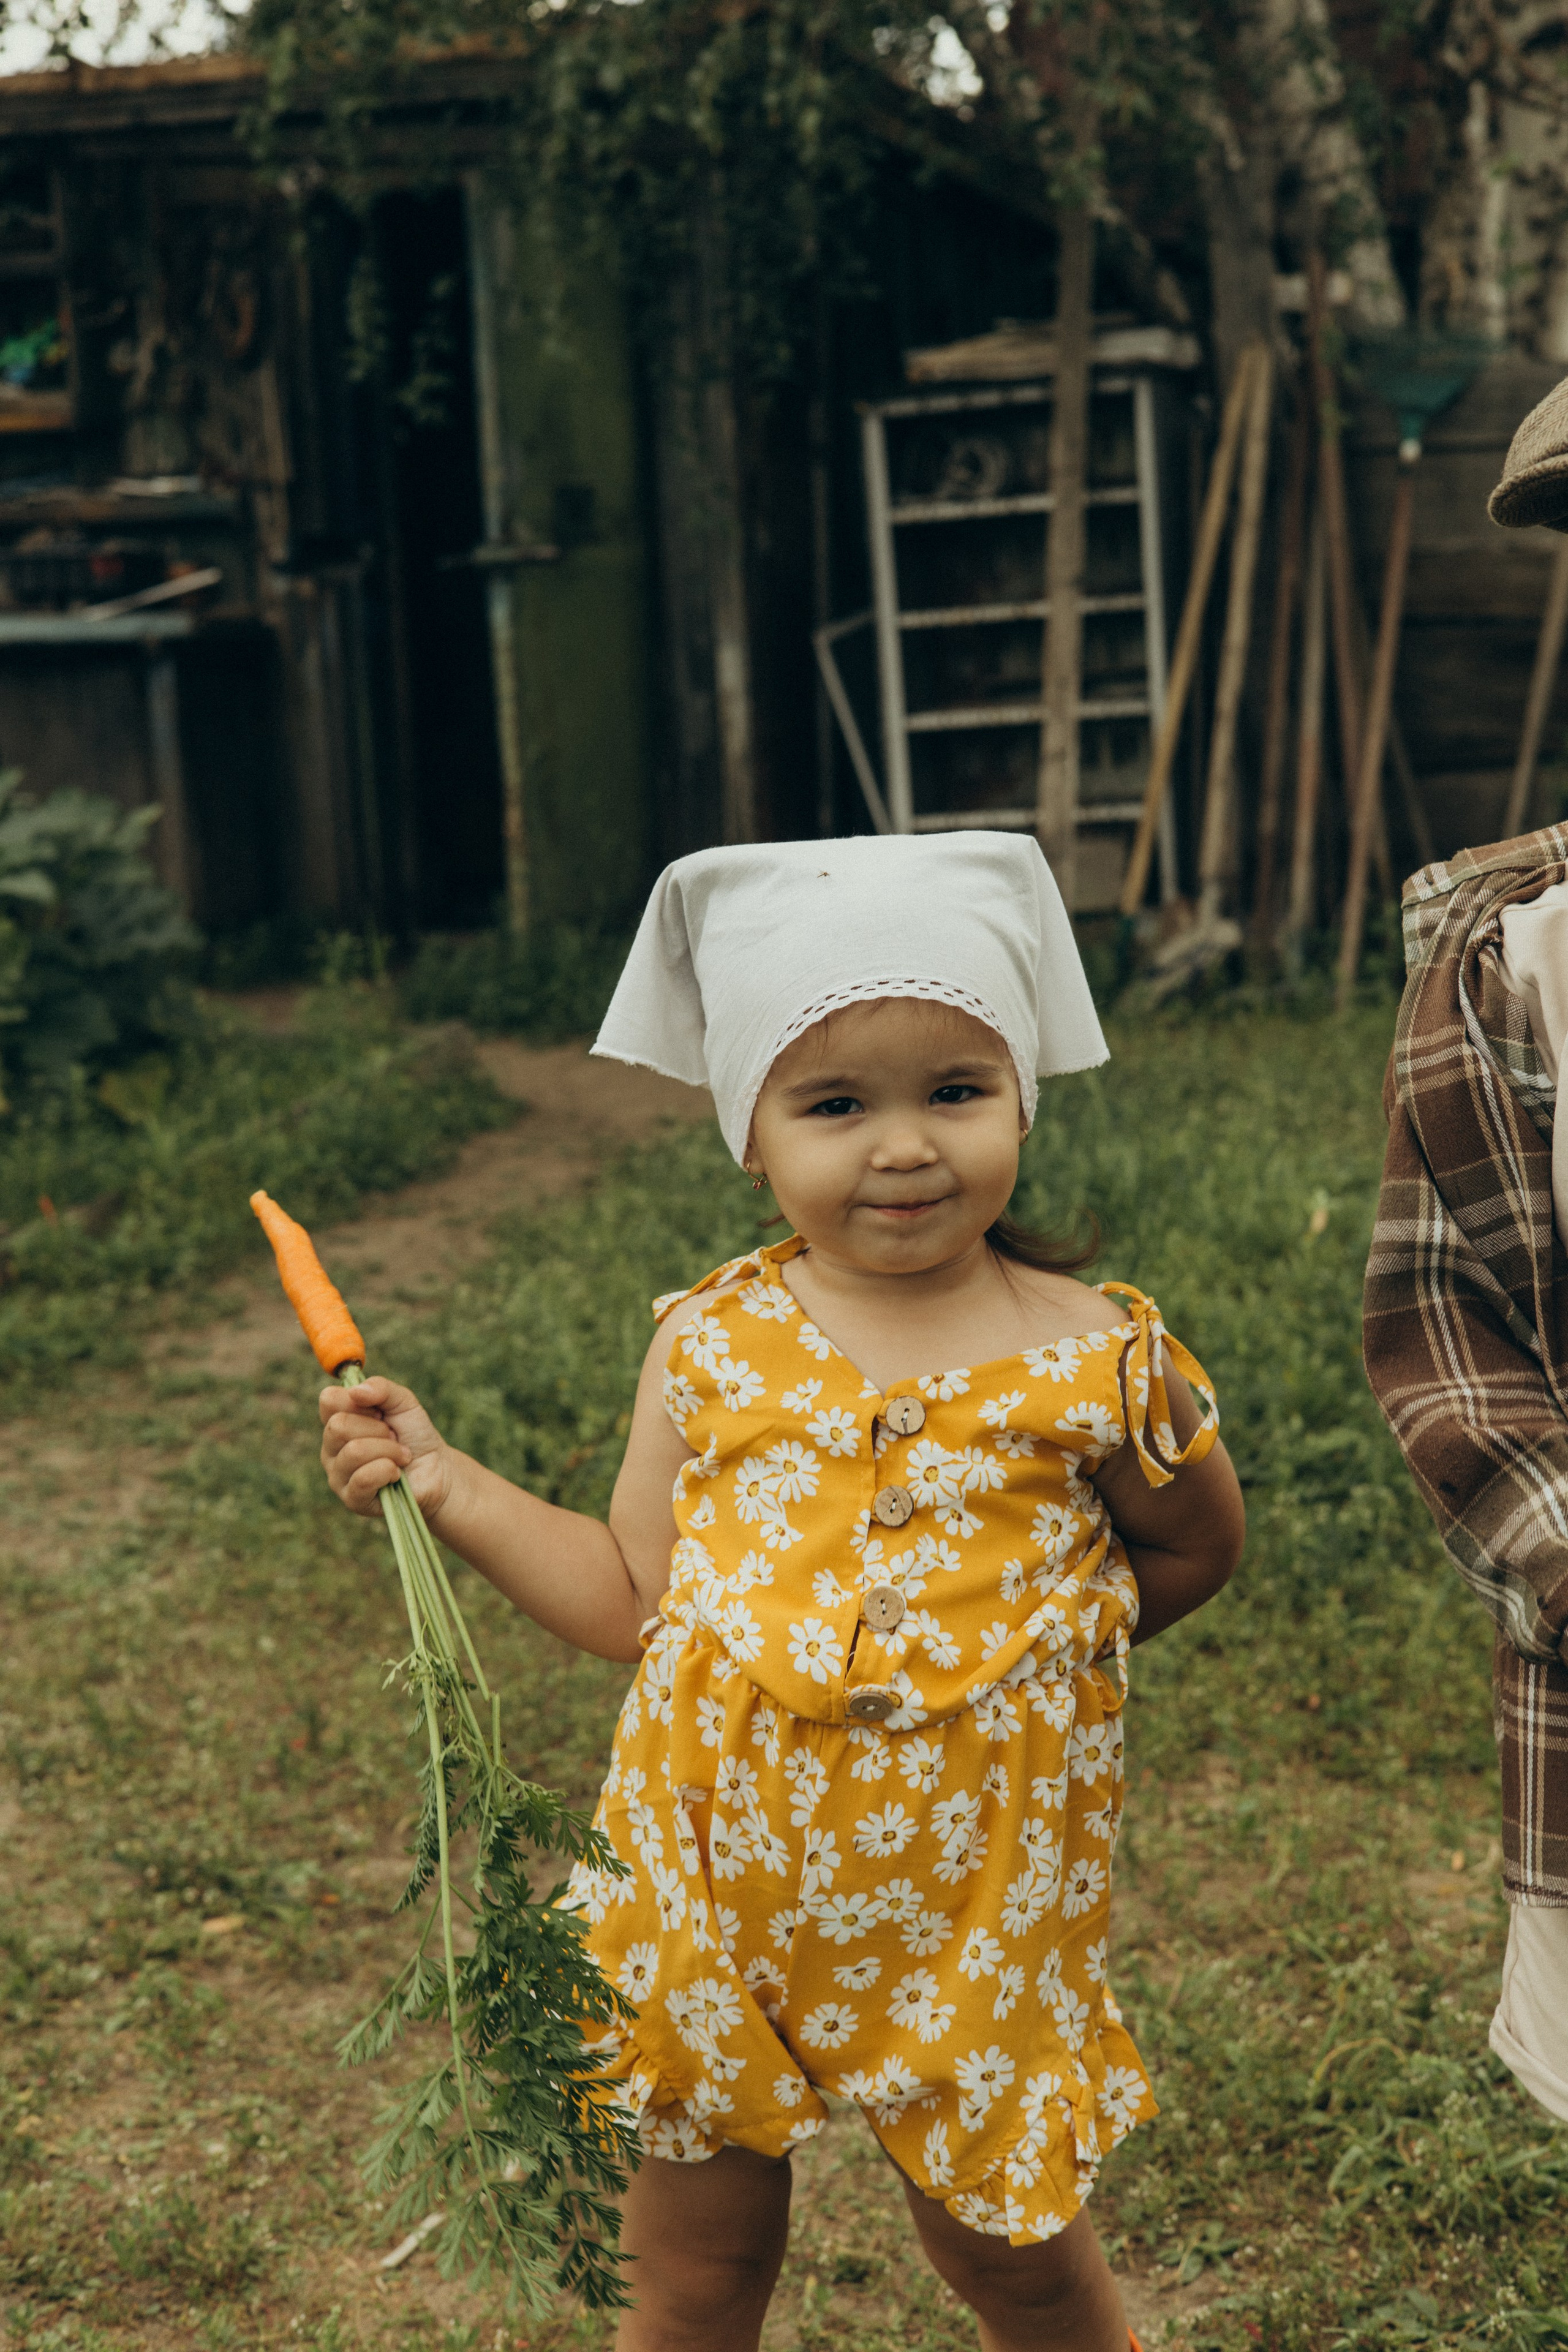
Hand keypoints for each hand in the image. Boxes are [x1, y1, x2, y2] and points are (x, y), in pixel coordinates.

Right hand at [319, 1375, 453, 1522]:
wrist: (437, 1468)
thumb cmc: (414, 1434)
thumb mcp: (403, 1402)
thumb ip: (381, 1388)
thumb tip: (355, 1391)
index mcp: (337, 1421)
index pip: (328, 1400)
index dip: (359, 1402)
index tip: (380, 1413)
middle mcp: (330, 1448)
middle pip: (338, 1426)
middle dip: (378, 1429)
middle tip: (393, 1437)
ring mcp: (338, 1475)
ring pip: (354, 1452)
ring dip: (389, 1451)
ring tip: (400, 1456)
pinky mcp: (351, 1499)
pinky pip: (363, 1478)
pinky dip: (388, 1471)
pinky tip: (396, 1474)